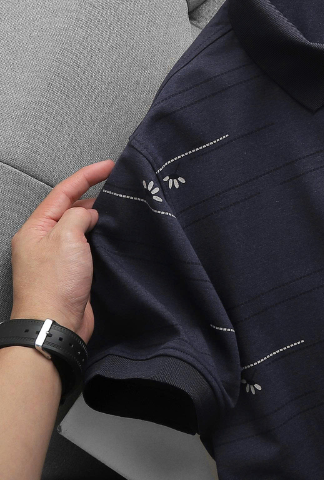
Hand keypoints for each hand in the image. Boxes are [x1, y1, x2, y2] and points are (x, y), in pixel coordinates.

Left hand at [10, 160, 114, 343]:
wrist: (55, 326)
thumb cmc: (54, 285)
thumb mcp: (66, 238)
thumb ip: (78, 216)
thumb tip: (89, 214)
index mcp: (35, 229)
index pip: (63, 192)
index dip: (87, 175)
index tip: (109, 166)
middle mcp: (44, 241)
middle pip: (70, 208)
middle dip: (93, 194)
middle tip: (118, 185)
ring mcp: (58, 257)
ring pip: (80, 227)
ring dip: (99, 217)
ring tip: (120, 207)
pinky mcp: (72, 272)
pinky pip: (88, 246)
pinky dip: (101, 236)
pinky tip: (114, 235)